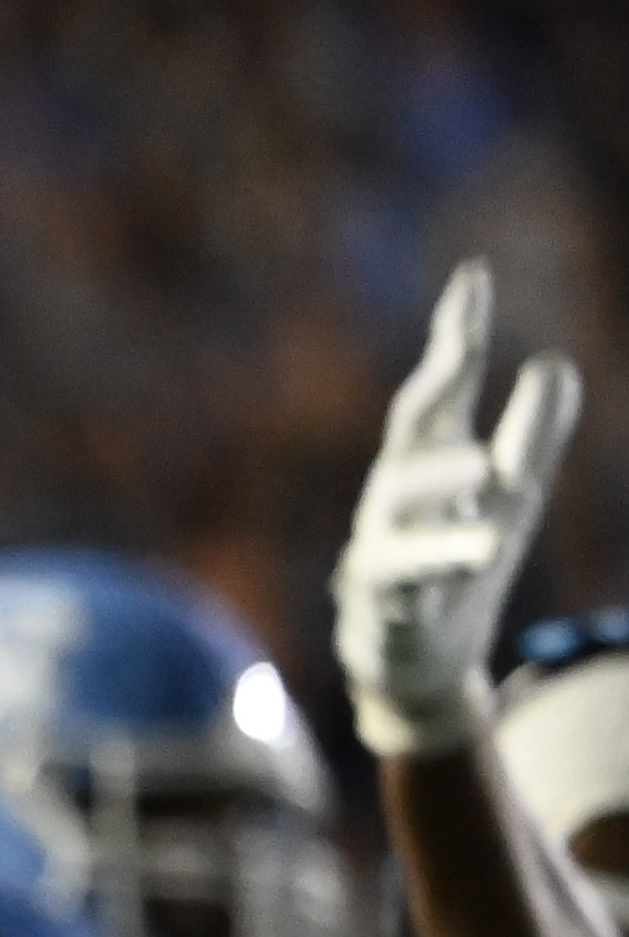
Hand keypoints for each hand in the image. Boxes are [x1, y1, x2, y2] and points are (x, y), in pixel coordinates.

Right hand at [337, 259, 585, 756]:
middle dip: (433, 388)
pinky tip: (483, 549)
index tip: (474, 276)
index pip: (443, 387)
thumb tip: (554, 362)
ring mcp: (383, 544)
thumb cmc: (458, 565)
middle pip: (410, 430)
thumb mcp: (510, 498)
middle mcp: (397, 492)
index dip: (456, 333)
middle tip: (464, 350)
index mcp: (430, 460)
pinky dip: (441, 562)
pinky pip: (405, 578)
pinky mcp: (381, 600)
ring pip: (399, 506)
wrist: (414, 660)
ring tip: (486, 467)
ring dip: (438, 482)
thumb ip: (532, 435)